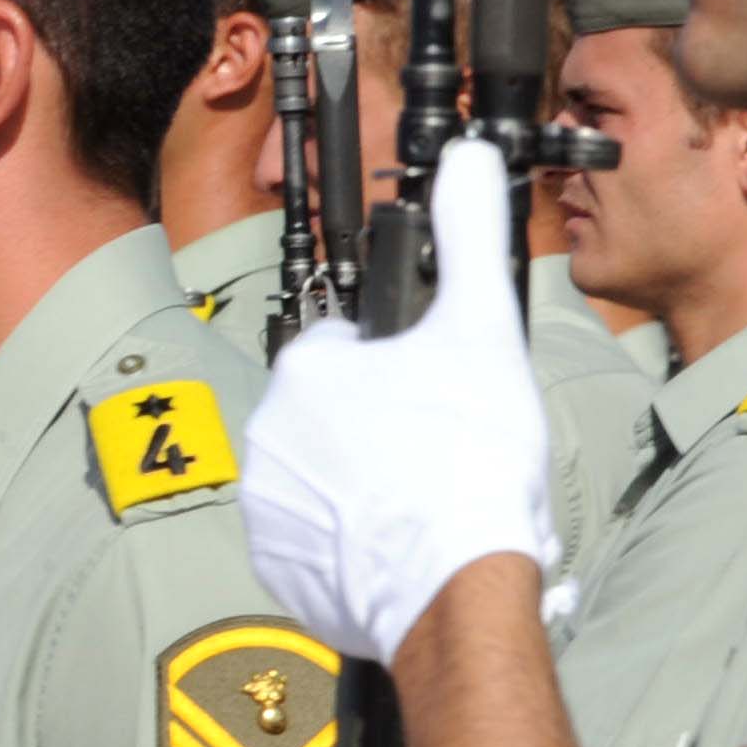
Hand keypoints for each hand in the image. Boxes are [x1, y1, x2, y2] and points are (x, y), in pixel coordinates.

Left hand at [235, 139, 554, 662]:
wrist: (454, 586)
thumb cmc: (469, 462)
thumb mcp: (482, 329)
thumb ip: (470, 237)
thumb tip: (470, 160)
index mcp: (306, 367)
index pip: (349, 347)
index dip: (399, 365)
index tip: (434, 392)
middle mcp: (267, 430)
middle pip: (332, 413)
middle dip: (377, 426)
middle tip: (435, 450)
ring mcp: (264, 502)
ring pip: (320, 475)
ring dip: (360, 483)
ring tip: (420, 501)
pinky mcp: (274, 565)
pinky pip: (310, 540)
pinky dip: (346, 542)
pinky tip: (395, 543)